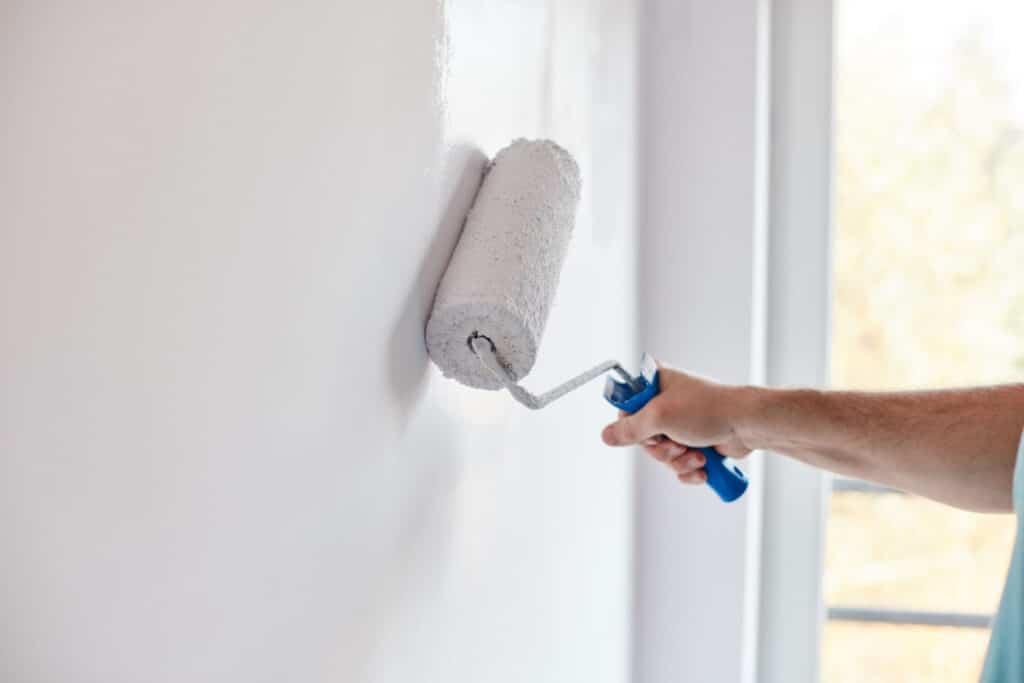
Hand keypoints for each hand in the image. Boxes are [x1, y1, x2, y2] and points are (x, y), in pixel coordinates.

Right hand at [601, 364, 753, 485]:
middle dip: (660, 449)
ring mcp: (681, 423)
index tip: (646, 429)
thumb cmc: (708, 410)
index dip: (631, 422)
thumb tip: (606, 435)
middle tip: (675, 444)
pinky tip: (702, 467)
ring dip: (677, 461)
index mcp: (656, 383)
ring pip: (661, 454)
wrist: (747, 425)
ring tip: (696, 455)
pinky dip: (689, 469)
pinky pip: (679, 464)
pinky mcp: (695, 442)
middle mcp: (666, 402)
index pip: (626, 404)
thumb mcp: (659, 417)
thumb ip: (629, 428)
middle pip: (642, 436)